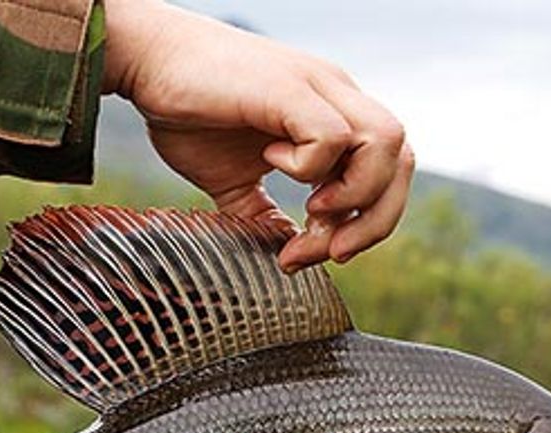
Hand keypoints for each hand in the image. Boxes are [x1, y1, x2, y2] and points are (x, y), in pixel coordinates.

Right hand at [101, 0, 414, 270]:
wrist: (147, 60)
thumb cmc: (188, 111)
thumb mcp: (233, 179)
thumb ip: (263, 213)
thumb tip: (283, 255)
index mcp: (335, 116)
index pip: (391, 172)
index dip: (368, 222)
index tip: (315, 253)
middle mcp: (338, 96)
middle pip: (403, 161)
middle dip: (374, 221)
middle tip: (327, 252)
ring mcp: (319, 87)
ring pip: (387, 144)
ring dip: (355, 195)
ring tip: (309, 210)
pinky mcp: (290, 87)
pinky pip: (333, 135)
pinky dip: (311, 167)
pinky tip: (271, 162)